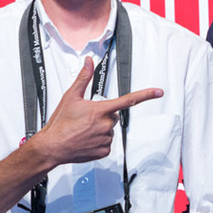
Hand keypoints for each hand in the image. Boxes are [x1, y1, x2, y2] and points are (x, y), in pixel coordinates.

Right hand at [38, 57, 162, 166]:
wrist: (53, 147)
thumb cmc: (61, 122)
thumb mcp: (71, 97)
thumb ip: (83, 78)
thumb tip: (89, 61)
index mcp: (100, 110)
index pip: (128, 100)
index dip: (146, 95)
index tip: (159, 92)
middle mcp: (106, 125)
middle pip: (114, 115)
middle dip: (104, 115)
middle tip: (86, 119)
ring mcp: (106, 139)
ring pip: (110, 130)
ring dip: (100, 129)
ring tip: (83, 131)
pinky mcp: (104, 151)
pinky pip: (107, 143)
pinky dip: (99, 141)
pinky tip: (86, 140)